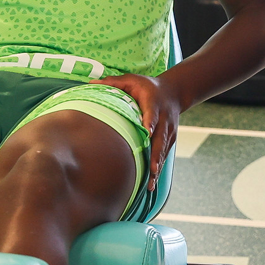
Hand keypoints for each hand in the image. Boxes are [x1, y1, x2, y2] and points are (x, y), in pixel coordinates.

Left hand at [92, 73, 180, 190]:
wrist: (174, 91)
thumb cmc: (147, 86)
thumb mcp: (132, 80)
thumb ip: (113, 82)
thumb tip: (90, 83)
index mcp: (153, 103)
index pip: (152, 114)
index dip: (150, 123)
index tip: (147, 133)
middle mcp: (164, 119)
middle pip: (160, 138)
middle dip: (156, 155)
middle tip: (153, 169)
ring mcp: (169, 130)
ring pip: (163, 150)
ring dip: (158, 166)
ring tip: (152, 184)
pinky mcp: (170, 138)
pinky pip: (164, 154)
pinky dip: (159, 167)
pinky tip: (152, 181)